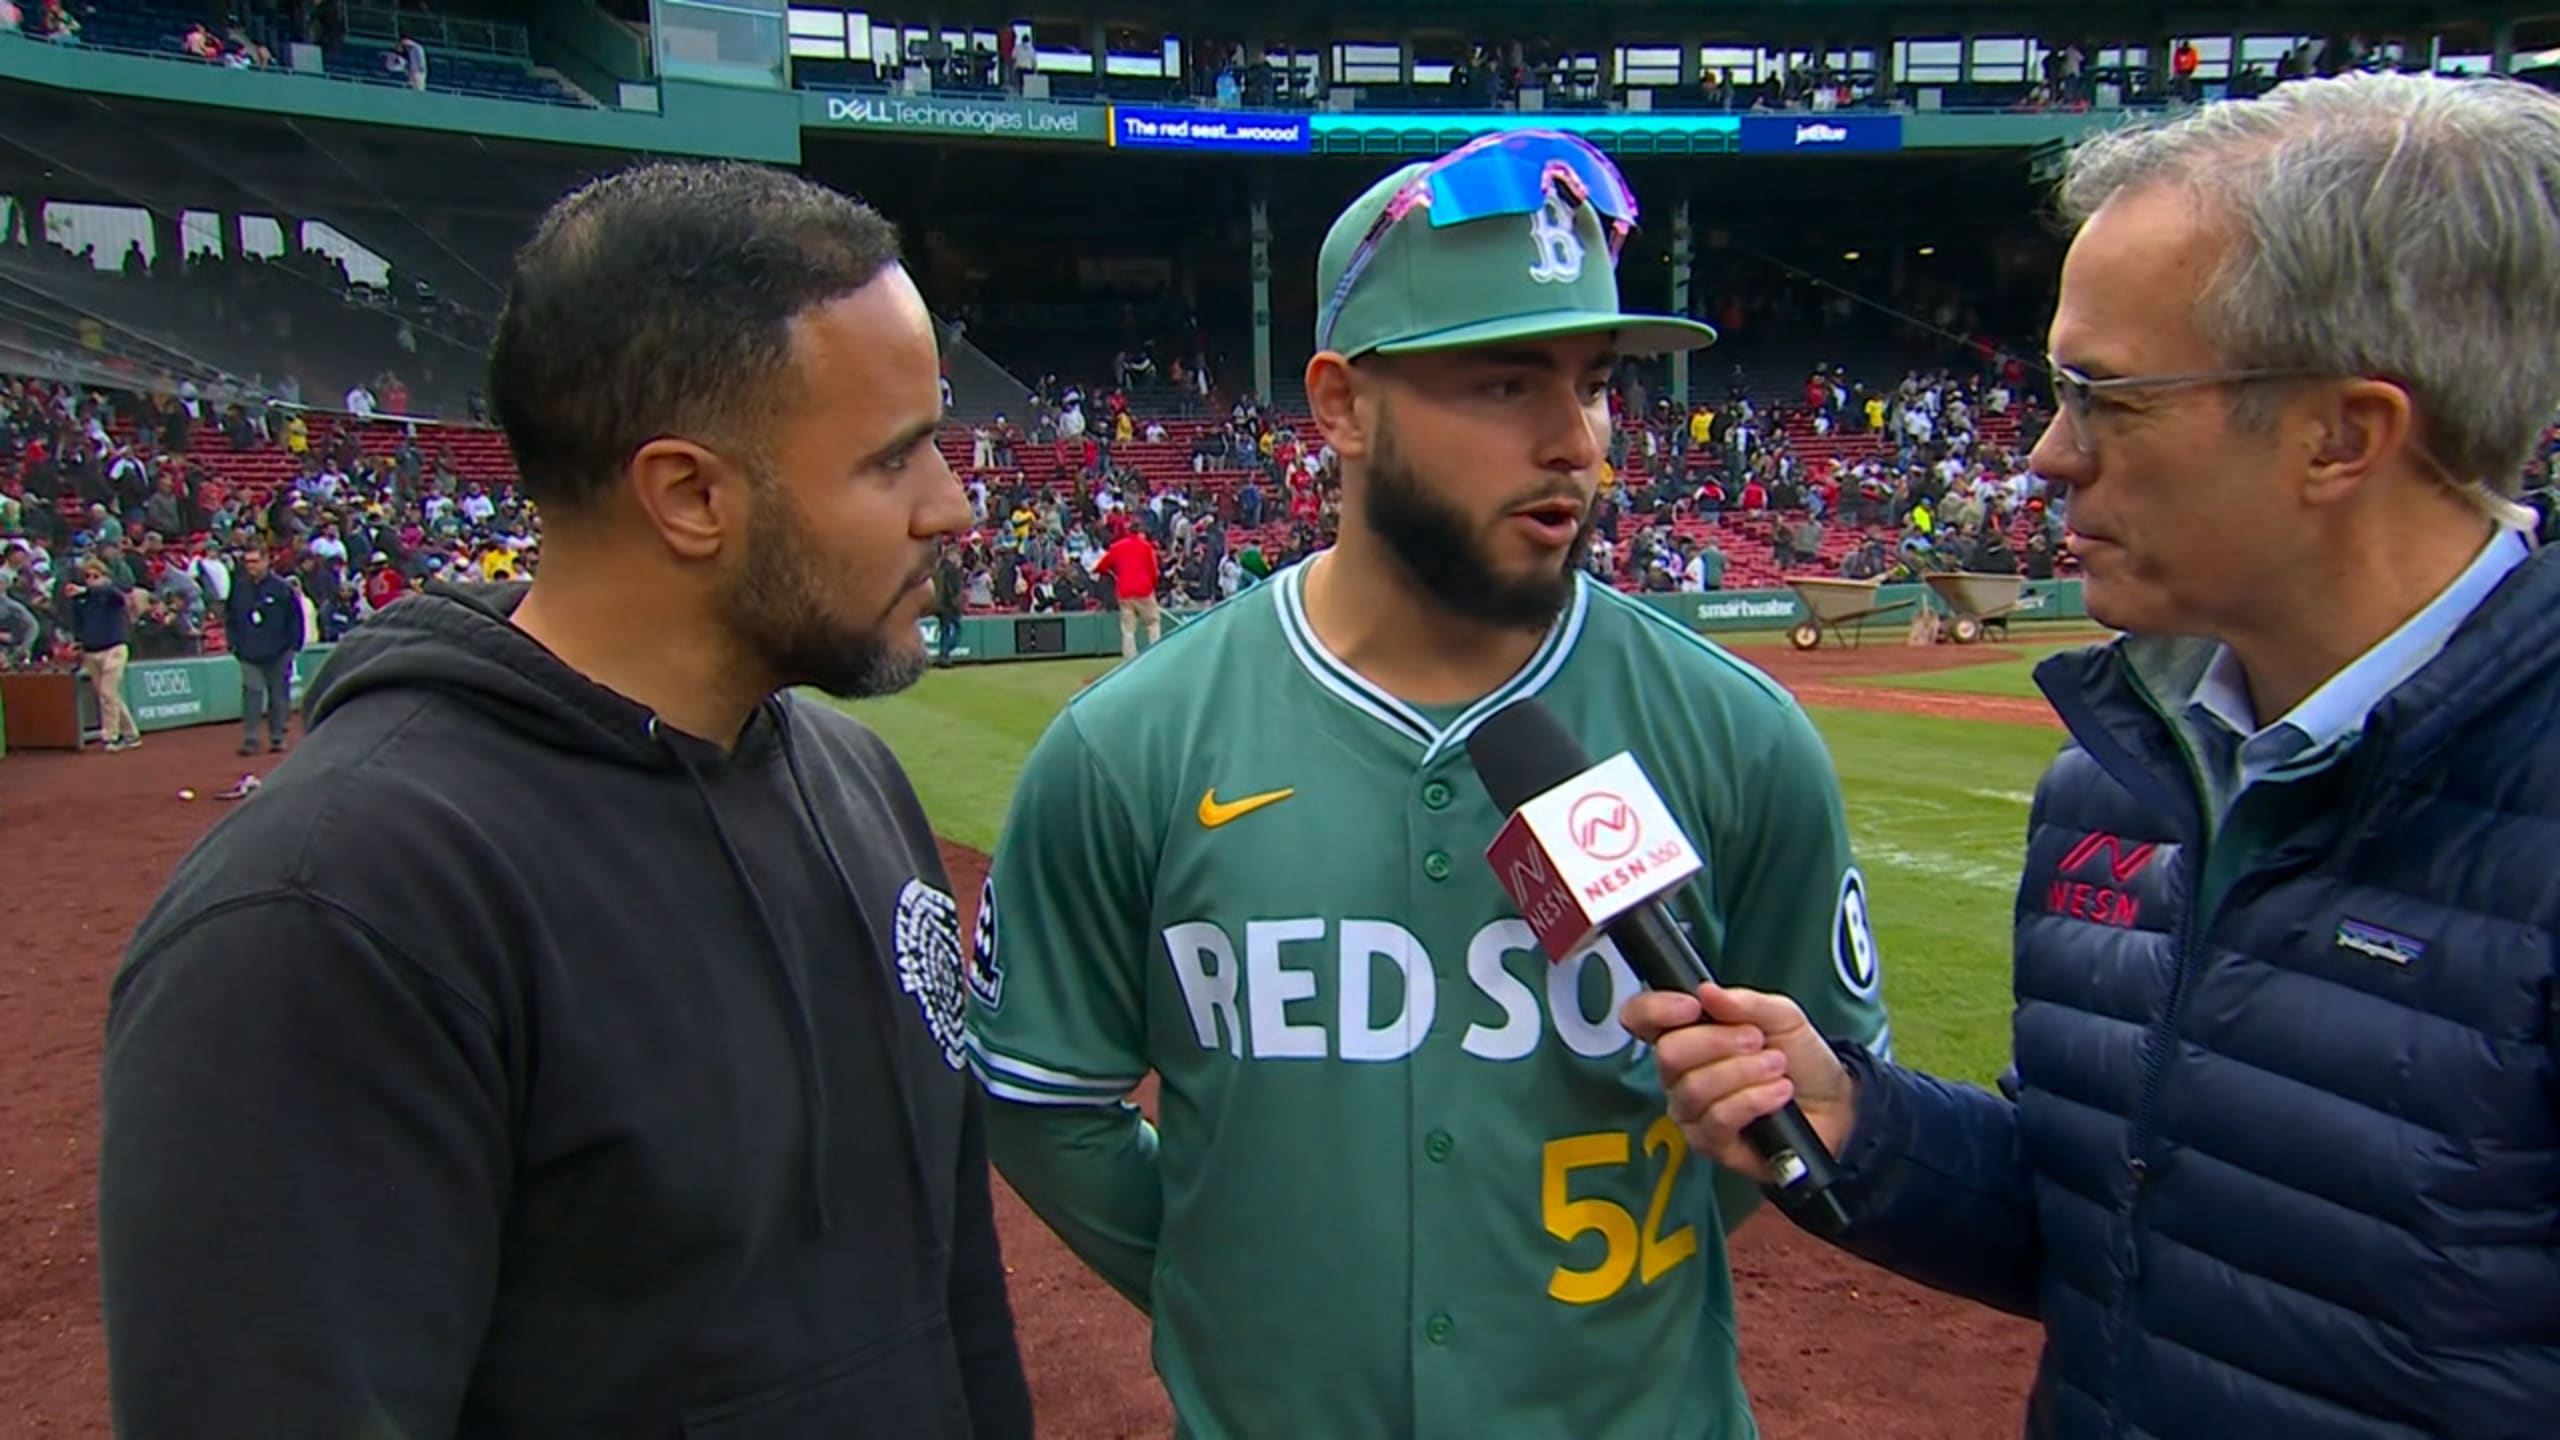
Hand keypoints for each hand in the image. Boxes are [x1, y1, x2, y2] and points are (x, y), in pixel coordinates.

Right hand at [1622, 984, 1858, 1183]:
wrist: (1834, 1105)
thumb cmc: (1801, 1060)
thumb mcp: (1783, 1017)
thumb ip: (1746, 1002)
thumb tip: (1708, 991)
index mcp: (1688, 1034)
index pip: (1641, 1018)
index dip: (1656, 1009)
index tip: (1694, 1006)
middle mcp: (1680, 1073)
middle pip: (1668, 1054)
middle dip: (1718, 1042)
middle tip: (1757, 1041)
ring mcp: (1691, 1110)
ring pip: (1694, 1088)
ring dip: (1743, 1073)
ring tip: (1776, 1068)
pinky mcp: (1710, 1143)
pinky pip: (1717, 1119)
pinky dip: (1753, 1100)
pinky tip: (1777, 1094)